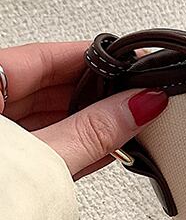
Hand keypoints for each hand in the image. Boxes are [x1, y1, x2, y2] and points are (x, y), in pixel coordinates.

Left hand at [0, 41, 167, 178]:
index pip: (48, 57)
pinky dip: (73, 147)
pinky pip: (41, 144)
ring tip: (126, 131)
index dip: (98, 60)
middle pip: (51, 87)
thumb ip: (91, 133)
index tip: (135, 65)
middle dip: (98, 96)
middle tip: (139, 101)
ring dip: (89, 125)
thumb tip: (138, 105)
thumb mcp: (42, 159)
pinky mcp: (7, 162)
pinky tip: (104, 150)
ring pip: (48, 117)